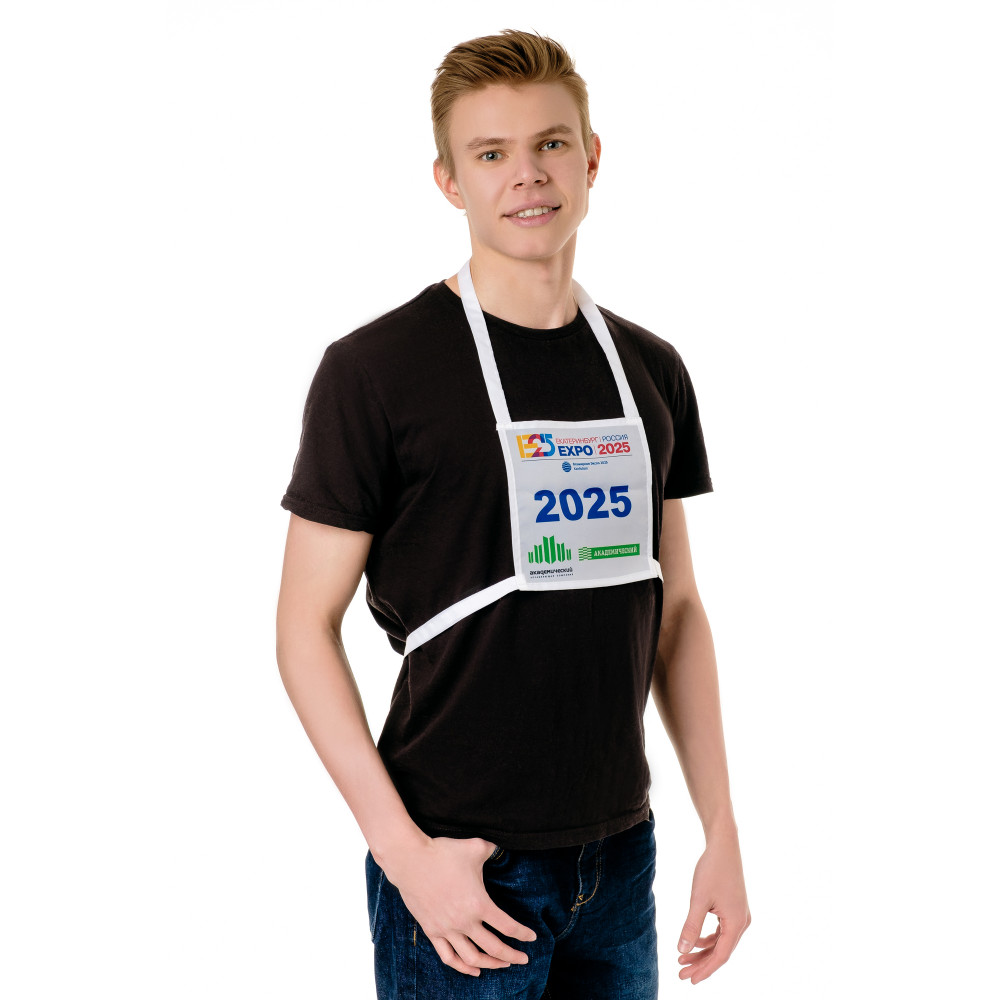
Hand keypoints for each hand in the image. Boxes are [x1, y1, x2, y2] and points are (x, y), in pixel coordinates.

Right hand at [380, 835, 536, 976]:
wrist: (410, 860)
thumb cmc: (443, 852)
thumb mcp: (475, 847)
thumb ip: (494, 849)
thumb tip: (505, 846)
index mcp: (479, 903)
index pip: (508, 927)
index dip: (523, 934)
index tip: (532, 938)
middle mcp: (464, 921)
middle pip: (494, 948)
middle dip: (512, 956)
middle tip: (523, 959)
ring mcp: (447, 929)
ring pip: (472, 958)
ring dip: (490, 964)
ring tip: (502, 964)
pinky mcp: (432, 931)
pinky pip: (449, 957)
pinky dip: (463, 967)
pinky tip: (474, 970)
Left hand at [677, 832, 749, 983]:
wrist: (724, 845)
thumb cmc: (712, 870)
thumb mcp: (699, 900)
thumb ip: (691, 926)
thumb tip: (682, 949)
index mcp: (736, 924)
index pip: (720, 956)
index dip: (704, 970)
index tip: (688, 980)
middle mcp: (742, 922)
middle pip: (721, 951)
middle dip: (701, 963)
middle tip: (680, 974)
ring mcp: (739, 915)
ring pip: (721, 942)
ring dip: (702, 951)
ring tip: (682, 958)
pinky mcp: (734, 908)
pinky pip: (721, 931)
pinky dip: (708, 938)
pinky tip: (694, 942)